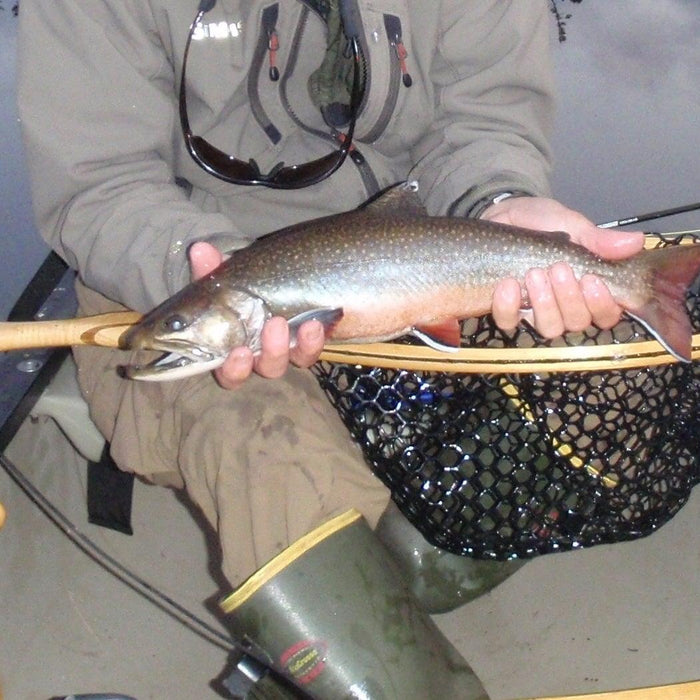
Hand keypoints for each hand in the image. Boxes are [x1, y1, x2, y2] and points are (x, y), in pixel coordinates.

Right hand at [188, 241, 325, 389]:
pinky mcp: (308, 343)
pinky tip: (315, 324)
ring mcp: (285, 351)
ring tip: (284, 322)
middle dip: (269, 353)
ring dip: (284, 346)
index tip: (238, 352)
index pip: (227, 371)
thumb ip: (212, 268)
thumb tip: (200, 249)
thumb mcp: (228, 275)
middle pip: (261, 370)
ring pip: (285, 363)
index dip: (231, 369)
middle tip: (271, 326)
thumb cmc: (247, 282)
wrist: (285, 276)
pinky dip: (313, 340)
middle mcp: (259, 355)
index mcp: (232, 347)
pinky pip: (309, 351)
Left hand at [481, 196, 644, 337]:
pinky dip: (508, 306)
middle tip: (558, 268)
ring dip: (544, 303)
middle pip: (578, 323)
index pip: (606, 314)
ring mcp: (535, 311)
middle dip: (570, 298)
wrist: (502, 216)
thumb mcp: (571, 224)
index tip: (592, 279)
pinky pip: (509, 322)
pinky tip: (507, 285)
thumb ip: (598, 239)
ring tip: (534, 274)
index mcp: (587, 289)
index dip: (603, 305)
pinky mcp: (506, 311)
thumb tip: (637, 242)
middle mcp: (564, 306)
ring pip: (549, 327)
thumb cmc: (541, 222)